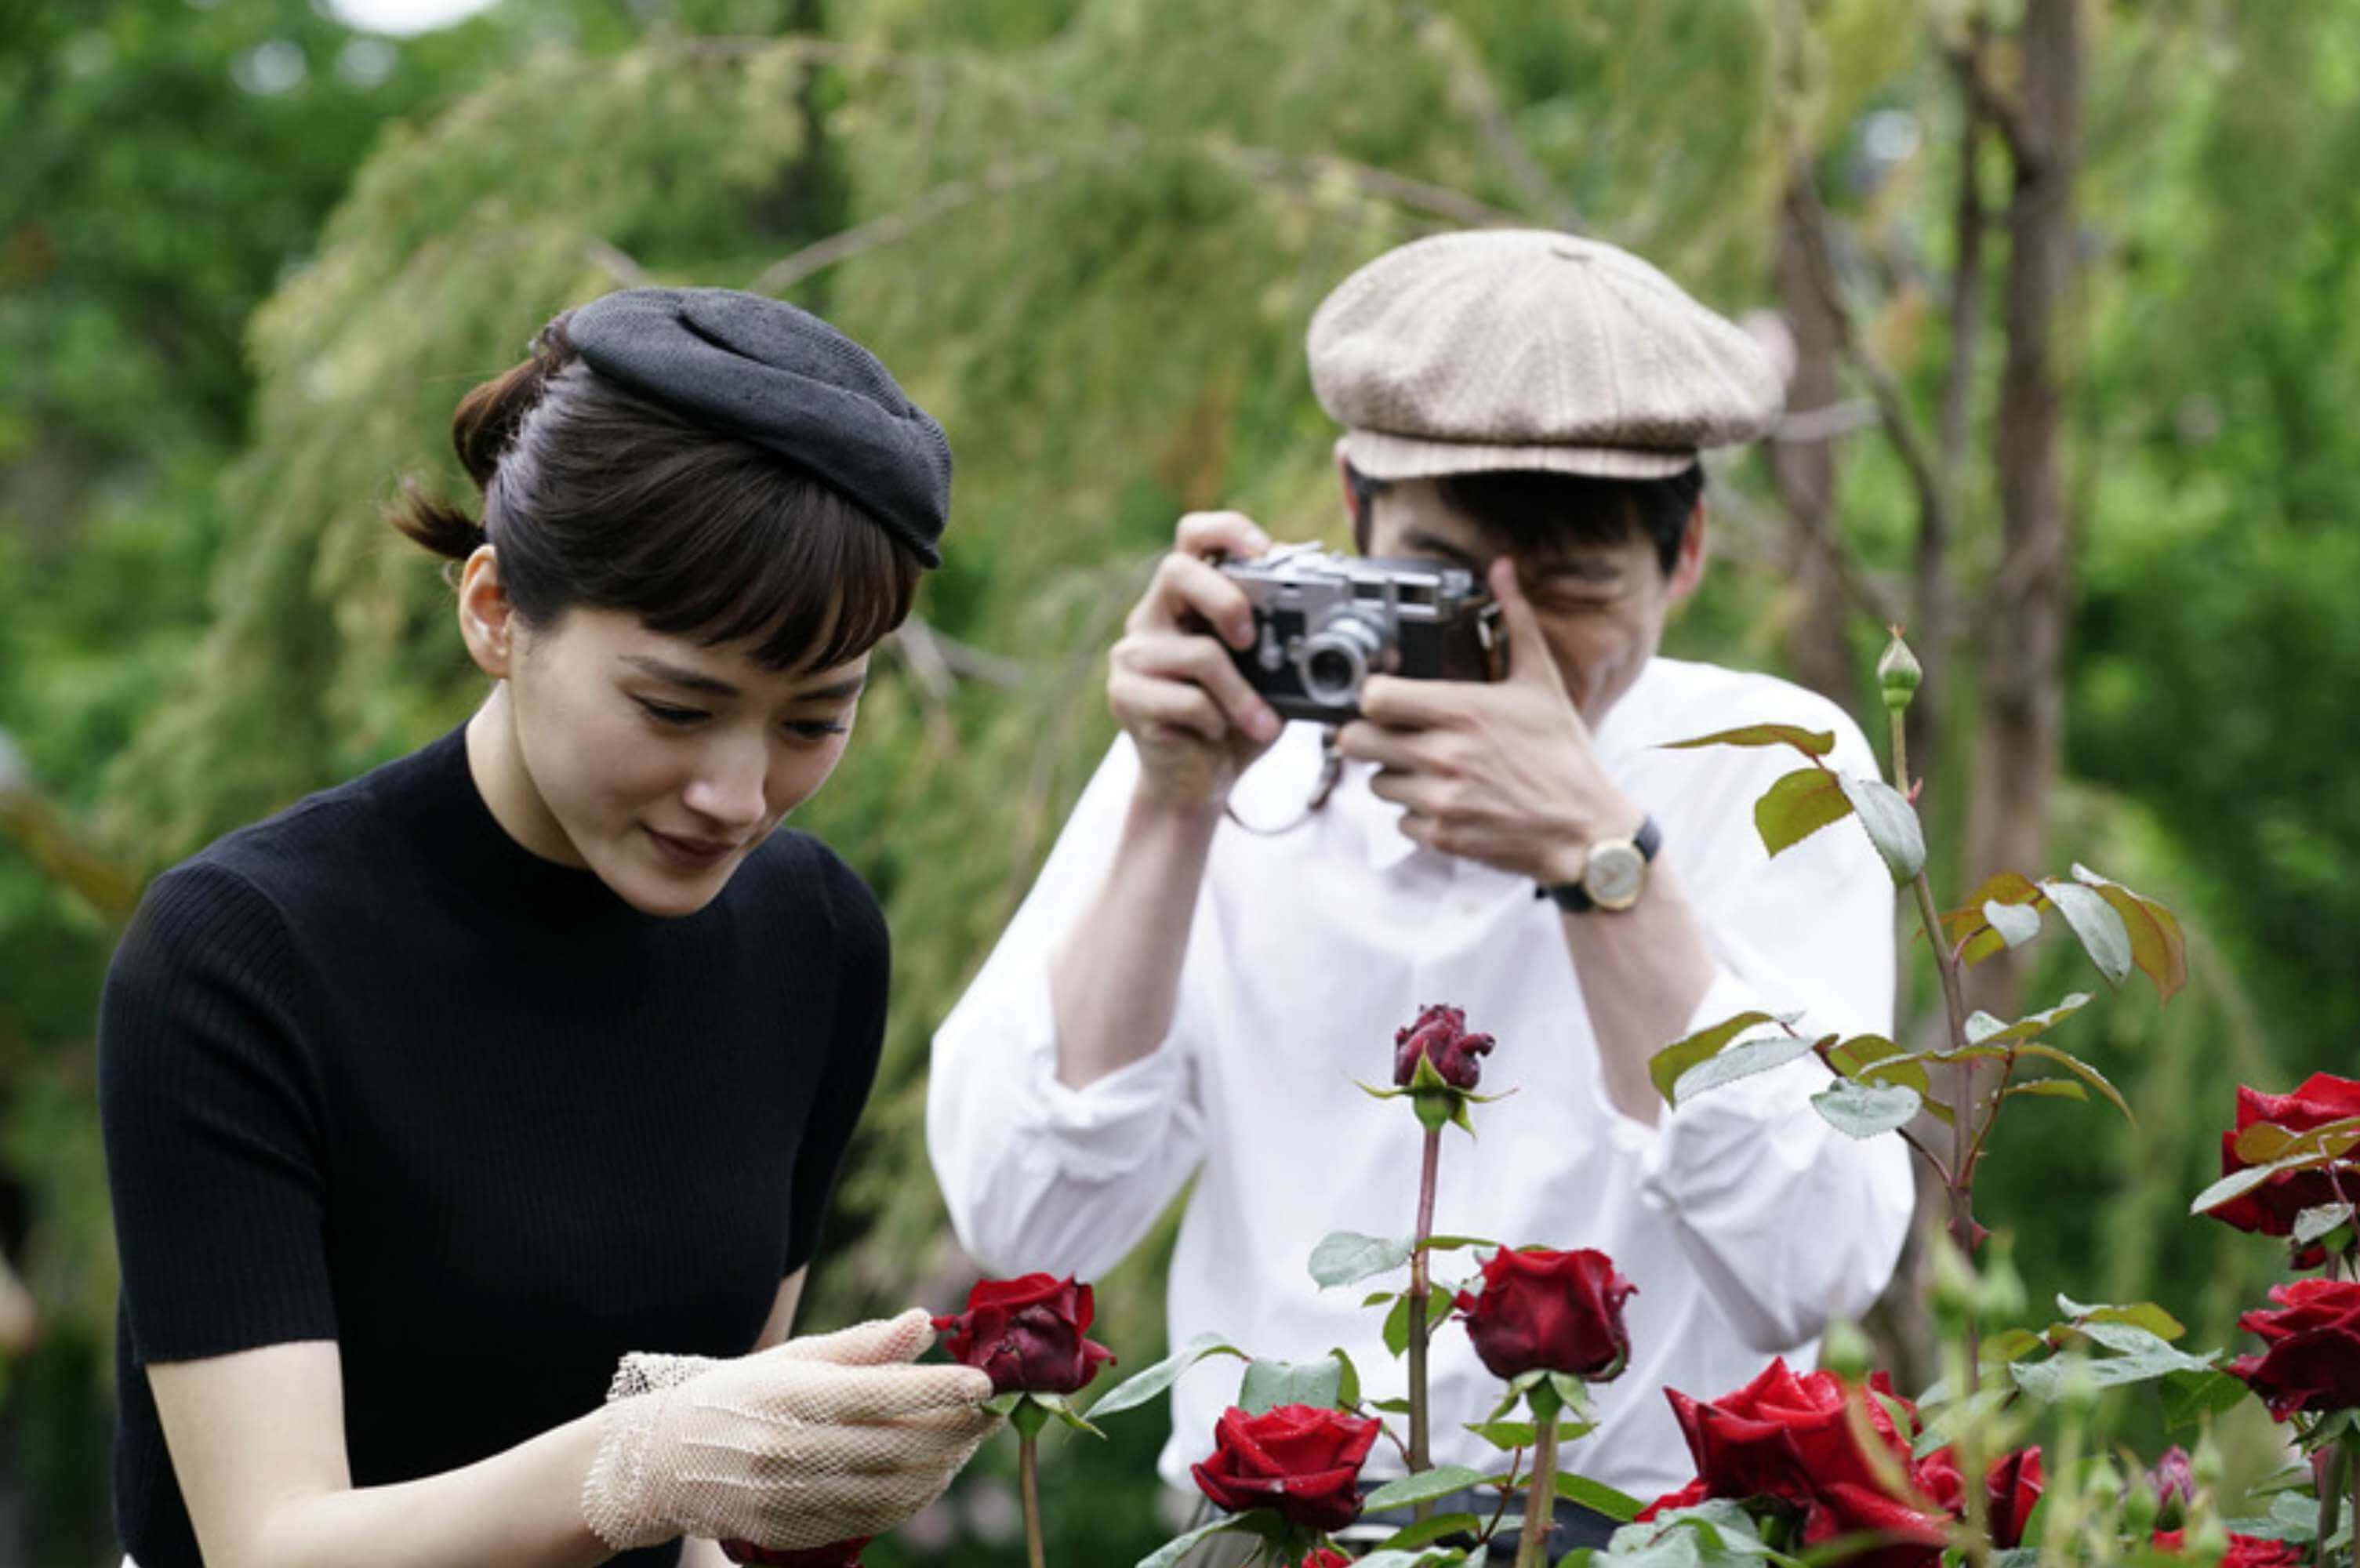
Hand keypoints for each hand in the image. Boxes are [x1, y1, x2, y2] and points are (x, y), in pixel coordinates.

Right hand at [582, 1308, 998, 1552]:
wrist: (664, 1460)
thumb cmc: (741, 1395)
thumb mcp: (795, 1358)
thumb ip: (863, 1345)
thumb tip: (924, 1323)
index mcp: (792, 1396)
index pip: (882, 1394)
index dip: (940, 1390)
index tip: (985, 1381)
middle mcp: (789, 1449)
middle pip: (898, 1446)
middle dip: (957, 1430)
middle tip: (991, 1412)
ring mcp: (788, 1498)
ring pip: (892, 1491)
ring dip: (943, 1468)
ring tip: (968, 1442)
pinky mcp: (788, 1533)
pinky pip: (869, 1520)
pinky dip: (911, 1500)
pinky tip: (932, 1476)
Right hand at [1108, 512, 1285, 810]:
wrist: (1199, 784)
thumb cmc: (1236, 723)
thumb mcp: (1271, 676)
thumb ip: (1284, 634)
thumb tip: (1319, 596)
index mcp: (1186, 599)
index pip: (1193, 535)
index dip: (1228, 531)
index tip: (1264, 552)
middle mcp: (1151, 617)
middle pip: (1178, 570)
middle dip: (1227, 600)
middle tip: (1252, 639)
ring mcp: (1132, 655)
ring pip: (1199, 653)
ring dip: (1242, 696)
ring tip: (1261, 723)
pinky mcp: (1125, 696)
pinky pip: (1187, 699)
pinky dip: (1217, 722)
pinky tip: (1214, 736)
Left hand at [1337, 559, 1639, 882]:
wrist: (1584, 829)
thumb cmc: (1562, 754)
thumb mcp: (1541, 682)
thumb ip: (1515, 621)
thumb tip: (1504, 567)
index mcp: (1462, 710)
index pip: (1373, 698)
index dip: (1372, 696)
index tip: (1386, 697)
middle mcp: (1443, 754)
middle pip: (1355, 741)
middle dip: (1367, 736)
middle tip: (1390, 733)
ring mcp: (1439, 798)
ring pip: (1375, 782)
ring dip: (1394, 775)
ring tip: (1427, 768)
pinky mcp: (1442, 835)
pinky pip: (1399, 821)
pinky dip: (1415, 815)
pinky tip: (1445, 801)